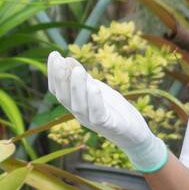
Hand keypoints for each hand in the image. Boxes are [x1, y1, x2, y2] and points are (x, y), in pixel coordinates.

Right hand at [46, 51, 168, 173]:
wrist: (135, 135)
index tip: (54, 54)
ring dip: (77, 88)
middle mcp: (81, 114)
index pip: (58, 91)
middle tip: (60, 59)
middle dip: (60, 78)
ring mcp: (94, 122)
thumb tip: (68, 59)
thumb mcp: (97, 89)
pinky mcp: (110, 126)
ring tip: (77, 70)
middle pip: (65, 98)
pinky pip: (98, 115)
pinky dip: (95, 101)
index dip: (53, 74)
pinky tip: (94, 87)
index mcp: (76, 105)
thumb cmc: (114, 111)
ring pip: (79, 106)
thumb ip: (84, 78)